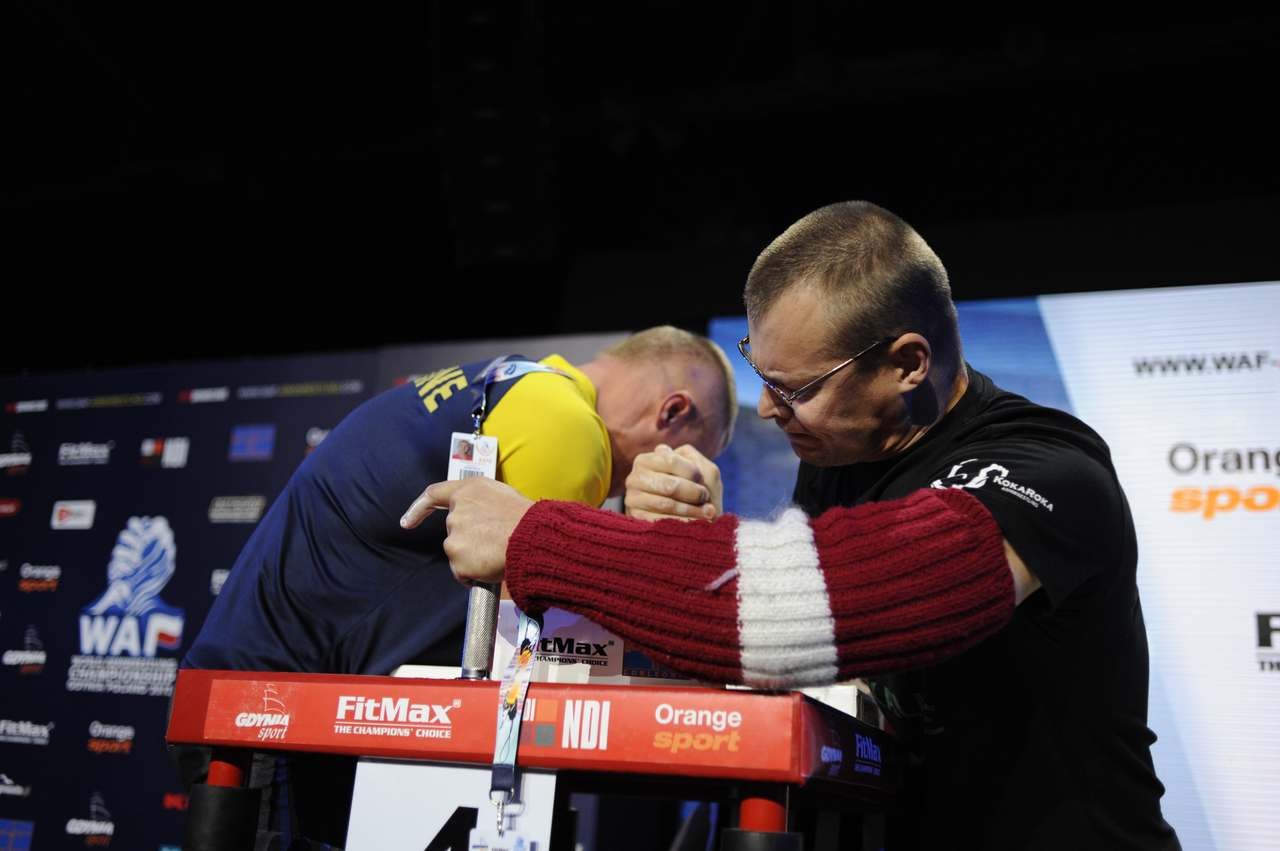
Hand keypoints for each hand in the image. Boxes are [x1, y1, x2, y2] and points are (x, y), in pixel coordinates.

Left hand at [400, 478, 533, 584]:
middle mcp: (456, 511)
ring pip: (458, 552)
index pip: (433, 495)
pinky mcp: (457, 560)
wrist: (534, 538)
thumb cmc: (528, 519)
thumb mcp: (503, 496)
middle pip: (454, 530)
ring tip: (498, 553)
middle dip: (469, 539)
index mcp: (468, 490)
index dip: (418, 509)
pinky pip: (462, 572)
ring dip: (473, 556)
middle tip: (495, 543)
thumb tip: (480, 518)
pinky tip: (493, 566)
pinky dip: (474, 574)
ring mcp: (454, 537)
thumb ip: (482, 503)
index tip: (407, 522)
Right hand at [624, 443, 722, 521]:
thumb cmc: (699, 494)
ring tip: (707, 513)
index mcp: (648, 460)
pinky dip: (682, 523)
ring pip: (666, 504)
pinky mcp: (637, 520)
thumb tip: (664, 451)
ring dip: (691, 509)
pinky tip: (695, 523)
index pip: (671, 460)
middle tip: (705, 498)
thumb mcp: (703, 472)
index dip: (692, 472)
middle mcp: (635, 478)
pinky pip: (661, 522)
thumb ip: (692, 460)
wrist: (694, 527)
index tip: (703, 482)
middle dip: (693, 493)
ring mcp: (633, 499)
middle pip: (669, 485)